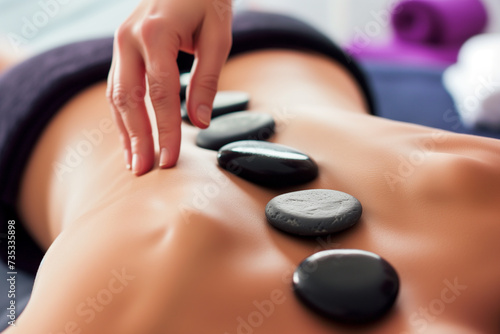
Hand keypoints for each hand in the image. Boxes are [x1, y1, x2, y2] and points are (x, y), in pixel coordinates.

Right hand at [107, 0, 232, 174]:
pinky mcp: (122, 47)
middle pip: (129, 99)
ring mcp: (121, 42)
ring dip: (124, 130)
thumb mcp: (218, 37)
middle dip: (137, 138)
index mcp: (156, 35)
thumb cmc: (207, 0)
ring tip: (133, 161)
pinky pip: (117, 85)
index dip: (166, 131)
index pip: (160, 95)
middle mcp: (129, 39)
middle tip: (144, 170)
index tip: (170, 160)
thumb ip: (207, 80)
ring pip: (116, 95)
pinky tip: (130, 134)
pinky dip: (122, 113)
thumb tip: (200, 122)